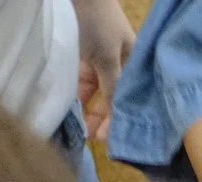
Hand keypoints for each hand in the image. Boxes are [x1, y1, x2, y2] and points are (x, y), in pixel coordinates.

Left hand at [70, 0, 133, 142]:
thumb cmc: (97, 22)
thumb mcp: (108, 57)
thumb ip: (112, 88)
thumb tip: (116, 121)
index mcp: (131, 63)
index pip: (128, 98)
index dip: (119, 119)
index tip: (106, 139)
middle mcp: (116, 64)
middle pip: (111, 98)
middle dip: (102, 118)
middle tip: (89, 137)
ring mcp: (96, 61)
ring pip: (93, 93)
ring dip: (87, 109)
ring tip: (78, 126)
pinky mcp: (77, 58)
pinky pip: (77, 83)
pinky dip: (74, 96)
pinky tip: (70, 108)